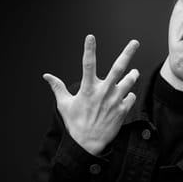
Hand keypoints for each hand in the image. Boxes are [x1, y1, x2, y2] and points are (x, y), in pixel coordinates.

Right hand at [42, 34, 139, 155]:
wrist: (88, 144)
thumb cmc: (75, 123)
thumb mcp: (64, 104)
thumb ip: (57, 87)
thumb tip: (46, 76)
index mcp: (88, 88)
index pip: (88, 64)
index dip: (89, 49)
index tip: (90, 37)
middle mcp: (104, 92)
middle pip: (118, 67)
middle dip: (127, 53)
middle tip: (135, 42)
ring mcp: (115, 100)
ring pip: (130, 81)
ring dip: (133, 75)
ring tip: (133, 72)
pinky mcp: (123, 110)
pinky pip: (131, 97)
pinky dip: (128, 96)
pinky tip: (124, 98)